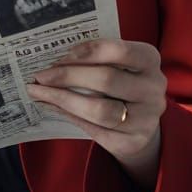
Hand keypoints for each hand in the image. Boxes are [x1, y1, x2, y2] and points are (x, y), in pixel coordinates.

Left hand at [28, 38, 166, 187]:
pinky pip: (94, 129)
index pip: (119, 51)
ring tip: (39, 92)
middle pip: (106, 79)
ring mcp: (146, 117)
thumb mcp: (118, 66)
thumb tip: (52, 61)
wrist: (141, 122)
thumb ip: (95, 60)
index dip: (87, 52)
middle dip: (68, 76)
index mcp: (149, 60)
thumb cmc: (121, 84)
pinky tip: (51, 107)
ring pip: (99, 109)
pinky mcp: (133, 141)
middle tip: (41, 75)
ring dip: (62, 99)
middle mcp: (152, 88)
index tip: (59, 55)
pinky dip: (68, 116)